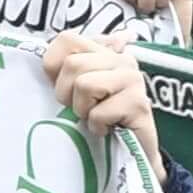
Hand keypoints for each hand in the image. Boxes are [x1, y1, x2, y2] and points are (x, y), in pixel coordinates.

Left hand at [40, 33, 158, 136]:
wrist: (135, 153)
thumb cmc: (105, 120)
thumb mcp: (83, 89)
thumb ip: (76, 61)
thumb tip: (84, 39)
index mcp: (106, 52)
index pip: (67, 39)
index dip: (53, 65)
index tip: (64, 87)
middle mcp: (123, 61)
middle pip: (73, 64)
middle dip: (67, 94)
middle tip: (82, 108)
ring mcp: (133, 81)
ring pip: (85, 85)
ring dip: (83, 110)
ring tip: (95, 118)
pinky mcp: (138, 105)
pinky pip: (99, 112)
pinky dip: (97, 126)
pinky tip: (108, 129)